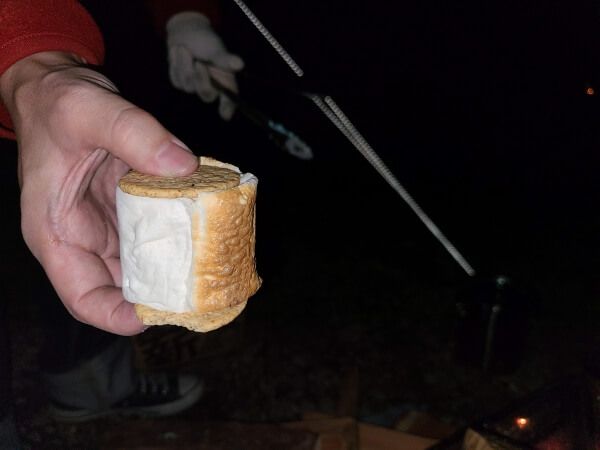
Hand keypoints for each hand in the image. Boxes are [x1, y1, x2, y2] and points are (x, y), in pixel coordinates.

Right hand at [0, 51, 197, 334]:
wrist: (59, 90)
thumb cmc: (59, 105)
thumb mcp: (89, 110)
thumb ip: (133, 133)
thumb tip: (184, 165)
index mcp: (57, 232)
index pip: (83, 297)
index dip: (116, 316)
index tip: (154, 316)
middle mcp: (84, 239)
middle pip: (122, 288)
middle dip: (160, 297)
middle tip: (201, 296)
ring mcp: (110, 227)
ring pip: (144, 266)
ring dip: (175, 272)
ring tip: (212, 273)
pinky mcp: (129, 211)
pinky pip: (157, 235)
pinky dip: (180, 239)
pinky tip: (208, 235)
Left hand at [167, 12, 243, 120]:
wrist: (186, 33)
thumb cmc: (206, 42)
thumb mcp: (216, 50)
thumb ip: (225, 60)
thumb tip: (240, 64)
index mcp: (225, 82)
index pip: (229, 101)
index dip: (227, 108)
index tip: (225, 114)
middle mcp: (212, 88)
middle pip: (206, 95)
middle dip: (201, 78)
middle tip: (199, 62)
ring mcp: (195, 88)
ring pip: (187, 85)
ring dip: (185, 64)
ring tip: (184, 48)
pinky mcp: (180, 83)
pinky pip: (176, 79)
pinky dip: (176, 63)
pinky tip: (178, 53)